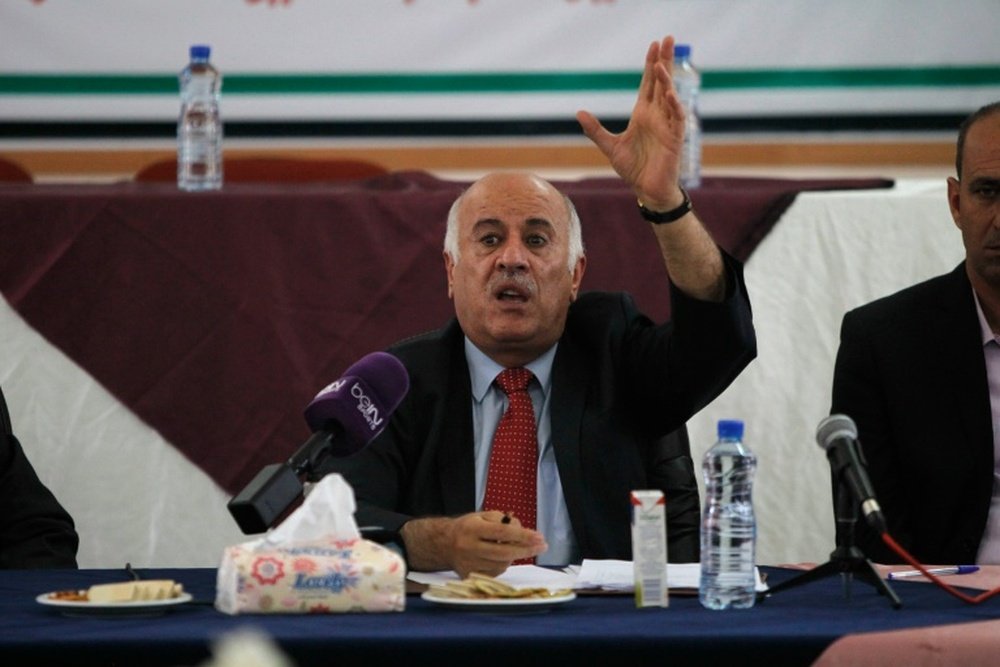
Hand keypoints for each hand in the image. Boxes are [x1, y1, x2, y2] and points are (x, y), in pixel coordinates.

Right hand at [400, 511, 546, 577]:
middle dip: (526, 549)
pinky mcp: (469, 575)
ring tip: (516, 547)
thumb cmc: (467, 527)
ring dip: (514, 556)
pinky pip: (495, 572)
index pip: (502, 532)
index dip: (523, 535)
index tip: (539, 536)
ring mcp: (468, 563)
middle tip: (542, 546)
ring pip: (501, 563)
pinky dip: (503, 564)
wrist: (442, 543)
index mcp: (472, 528)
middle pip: (503, 552)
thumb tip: (523, 532)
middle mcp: (469, 547)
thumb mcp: (482, 516)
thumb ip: (503, 521)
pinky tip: (502, 556)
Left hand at [576, 34, 685, 209]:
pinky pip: (676, 118)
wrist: (646, 190)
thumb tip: (579, 112)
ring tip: (662, 63)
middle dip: (664, 60)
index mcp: (643, 114)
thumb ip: (595, 130)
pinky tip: (668, 92)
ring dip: (666, 79)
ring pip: (669, 96)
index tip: (653, 45)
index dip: (650, 64)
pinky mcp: (674, 138)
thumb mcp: (609, 146)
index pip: (648, 83)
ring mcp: (667, 125)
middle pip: (661, 82)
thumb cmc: (633, 169)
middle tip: (667, 38)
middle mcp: (657, 116)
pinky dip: (673, 105)